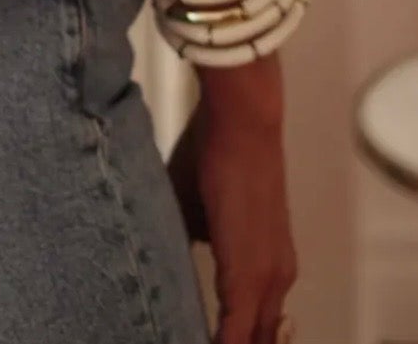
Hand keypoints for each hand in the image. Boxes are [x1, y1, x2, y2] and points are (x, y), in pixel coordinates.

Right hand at [172, 59, 297, 343]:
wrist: (242, 124)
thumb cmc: (215, 155)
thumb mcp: (198, 209)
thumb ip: (194, 240)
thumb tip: (169, 261)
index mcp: (269, 267)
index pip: (253, 326)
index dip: (230, 338)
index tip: (196, 335)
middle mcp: (277, 282)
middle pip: (258, 338)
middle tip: (185, 339)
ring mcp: (269, 281)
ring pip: (253, 339)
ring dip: (226, 343)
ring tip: (184, 340)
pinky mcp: (249, 278)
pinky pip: (235, 334)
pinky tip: (190, 342)